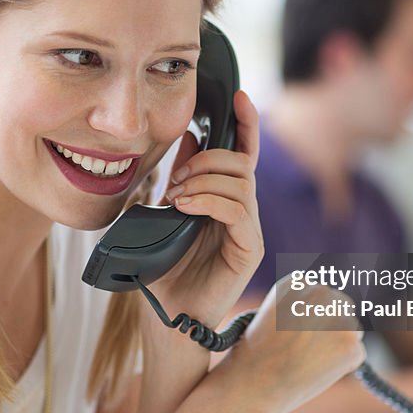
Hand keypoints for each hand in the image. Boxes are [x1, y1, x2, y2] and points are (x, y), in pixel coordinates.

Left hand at [147, 90, 262, 328]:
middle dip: (208, 160)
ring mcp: (249, 232)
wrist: (164, 317)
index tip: (237, 95)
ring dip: (205, 181)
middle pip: (243, 163)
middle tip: (176, 181)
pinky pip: (239, 211)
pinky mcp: (249, 251)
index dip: (246, 123)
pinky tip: (185, 207)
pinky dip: (210, 201)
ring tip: (177, 197)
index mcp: (226, 201)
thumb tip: (193, 136)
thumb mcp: (164, 212)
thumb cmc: (163, 269)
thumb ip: (182, 177)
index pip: (244, 154)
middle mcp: (243, 214)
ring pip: (242, 183)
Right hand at [214, 278, 366, 412]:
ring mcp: (340, 318)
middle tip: (306, 350)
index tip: (297, 332)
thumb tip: (330, 314)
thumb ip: (299, 306)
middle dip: (330, 326)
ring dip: (337, 345)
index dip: (311, 316)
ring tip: (307, 361)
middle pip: (340, 307)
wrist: (252, 385)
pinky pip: (355, 354)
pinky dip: (342, 365)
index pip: (320, 294)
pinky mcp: (353, 346)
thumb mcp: (271, 314)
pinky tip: (316, 372)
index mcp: (298, 281)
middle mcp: (322, 292)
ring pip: (350, 330)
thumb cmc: (255, 355)